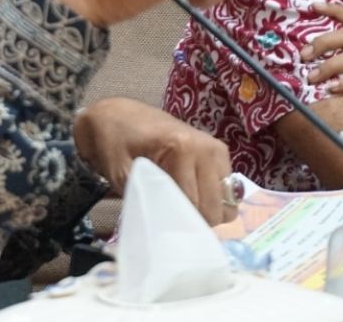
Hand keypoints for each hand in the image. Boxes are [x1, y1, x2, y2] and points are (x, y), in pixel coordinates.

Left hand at [73, 97, 234, 224]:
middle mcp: (207, 148)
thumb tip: (170, 226)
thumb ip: (148, 198)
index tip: (162, 226)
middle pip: (216, 207)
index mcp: (184, 149)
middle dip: (195, 219)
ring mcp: (216, 149)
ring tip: (181, 205)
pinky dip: (212, 197)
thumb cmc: (115, 143)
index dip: (179, 223)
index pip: (195, 205)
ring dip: (206, 209)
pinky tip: (191, 194)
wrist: (117, 116)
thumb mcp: (122, 174)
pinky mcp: (219, 152)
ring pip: (226, 201)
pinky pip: (227, 189)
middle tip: (171, 217)